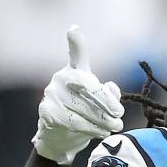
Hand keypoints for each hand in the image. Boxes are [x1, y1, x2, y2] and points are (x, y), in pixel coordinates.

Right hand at [32, 25, 125, 164]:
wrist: (61, 137)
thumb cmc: (84, 114)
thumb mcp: (100, 102)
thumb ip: (109, 93)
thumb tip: (110, 87)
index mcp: (76, 70)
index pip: (77, 53)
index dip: (76, 41)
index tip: (73, 29)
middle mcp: (62, 77)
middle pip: (89, 86)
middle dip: (107, 103)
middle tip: (119, 116)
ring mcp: (52, 93)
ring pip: (83, 107)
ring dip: (102, 120)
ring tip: (114, 127)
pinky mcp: (47, 111)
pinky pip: (73, 121)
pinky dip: (91, 129)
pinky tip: (101, 132)